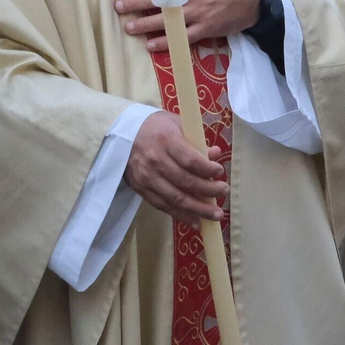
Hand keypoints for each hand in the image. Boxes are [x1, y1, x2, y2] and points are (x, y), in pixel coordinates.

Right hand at [124, 111, 226, 225]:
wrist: (120, 134)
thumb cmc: (153, 126)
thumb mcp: (175, 123)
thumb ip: (195, 140)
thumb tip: (215, 154)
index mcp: (166, 140)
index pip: (190, 160)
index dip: (207, 169)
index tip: (220, 172)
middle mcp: (155, 160)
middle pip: (186, 182)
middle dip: (208, 190)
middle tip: (223, 192)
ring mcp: (147, 177)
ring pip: (176, 198)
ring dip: (198, 209)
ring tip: (216, 215)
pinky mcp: (141, 190)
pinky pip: (163, 206)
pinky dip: (181, 216)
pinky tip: (196, 221)